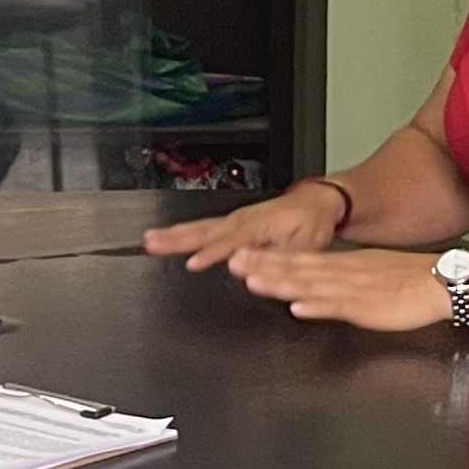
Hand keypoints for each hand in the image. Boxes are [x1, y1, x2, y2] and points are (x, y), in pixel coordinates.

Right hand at [144, 181, 342, 269]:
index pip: (231, 242)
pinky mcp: (231, 224)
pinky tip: (166, 240)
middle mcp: (242, 221)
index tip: (193, 263)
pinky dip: (182, 233)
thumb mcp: (303, 244)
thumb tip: (246, 264)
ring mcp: (234, 221)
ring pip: (199, 227)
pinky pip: (203, 228)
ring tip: (150, 240)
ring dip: (173, 234)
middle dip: (177, 238)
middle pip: (204, 231)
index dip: (212, 253)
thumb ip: (277, 256)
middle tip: (152, 243)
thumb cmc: (311, 224)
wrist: (317, 203)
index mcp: (258, 226)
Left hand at [227, 245, 453, 331]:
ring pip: (311, 286)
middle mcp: (343, 273)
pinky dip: (318, 307)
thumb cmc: (409, 282)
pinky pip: (339, 308)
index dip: (269, 258)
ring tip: (254, 281)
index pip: (300, 260)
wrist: (442, 281)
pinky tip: (298, 309)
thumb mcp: (368, 275)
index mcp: (344, 265)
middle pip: (298, 269)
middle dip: (264, 267)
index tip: (242, 255)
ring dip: (282, 283)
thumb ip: (339, 281)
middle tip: (234, 262)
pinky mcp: (367, 308)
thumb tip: (312, 289)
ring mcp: (353, 290)